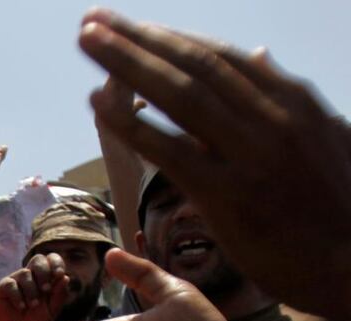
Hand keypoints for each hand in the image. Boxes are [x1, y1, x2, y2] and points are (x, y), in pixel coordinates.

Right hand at [0, 254, 68, 320]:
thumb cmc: (37, 320)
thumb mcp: (52, 309)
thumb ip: (59, 295)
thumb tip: (65, 277)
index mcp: (46, 276)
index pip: (52, 259)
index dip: (56, 263)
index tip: (59, 274)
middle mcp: (31, 274)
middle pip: (38, 259)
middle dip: (43, 273)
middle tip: (46, 289)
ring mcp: (17, 279)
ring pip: (25, 273)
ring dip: (31, 290)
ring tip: (32, 305)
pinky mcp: (4, 287)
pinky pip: (11, 284)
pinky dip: (18, 296)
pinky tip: (21, 307)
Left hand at [79, 9, 350, 320]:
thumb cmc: (336, 207)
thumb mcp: (325, 135)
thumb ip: (284, 96)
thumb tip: (260, 53)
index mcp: (292, 101)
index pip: (218, 56)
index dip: (168, 37)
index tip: (130, 25)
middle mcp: (271, 117)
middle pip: (192, 63)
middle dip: (137, 37)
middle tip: (92, 20)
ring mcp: (250, 154)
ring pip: (179, 94)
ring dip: (127, 62)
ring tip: (88, 40)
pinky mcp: (229, 195)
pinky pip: (170, 150)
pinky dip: (131, 122)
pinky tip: (97, 104)